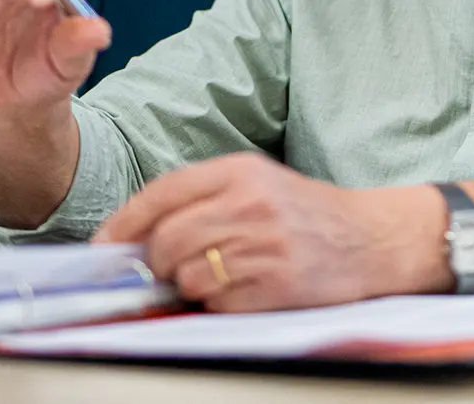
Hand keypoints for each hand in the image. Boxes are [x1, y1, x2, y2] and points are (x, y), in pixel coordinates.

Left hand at [95, 154, 447, 311]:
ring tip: (224, 274)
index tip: (103, 248)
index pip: (162, 193)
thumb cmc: (305, 213)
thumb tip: (134, 237)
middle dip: (159, 263)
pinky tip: (247, 288)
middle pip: (165, 241)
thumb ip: (202, 199)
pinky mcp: (273, 283)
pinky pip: (217, 303)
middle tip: (175, 268)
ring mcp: (262, 243)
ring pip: (186, 275)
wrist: (369, 238)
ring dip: (192, 285)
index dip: (124, 224)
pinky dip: (221, 303)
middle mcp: (249, 202)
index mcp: (240, 170)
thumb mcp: (257, 185)